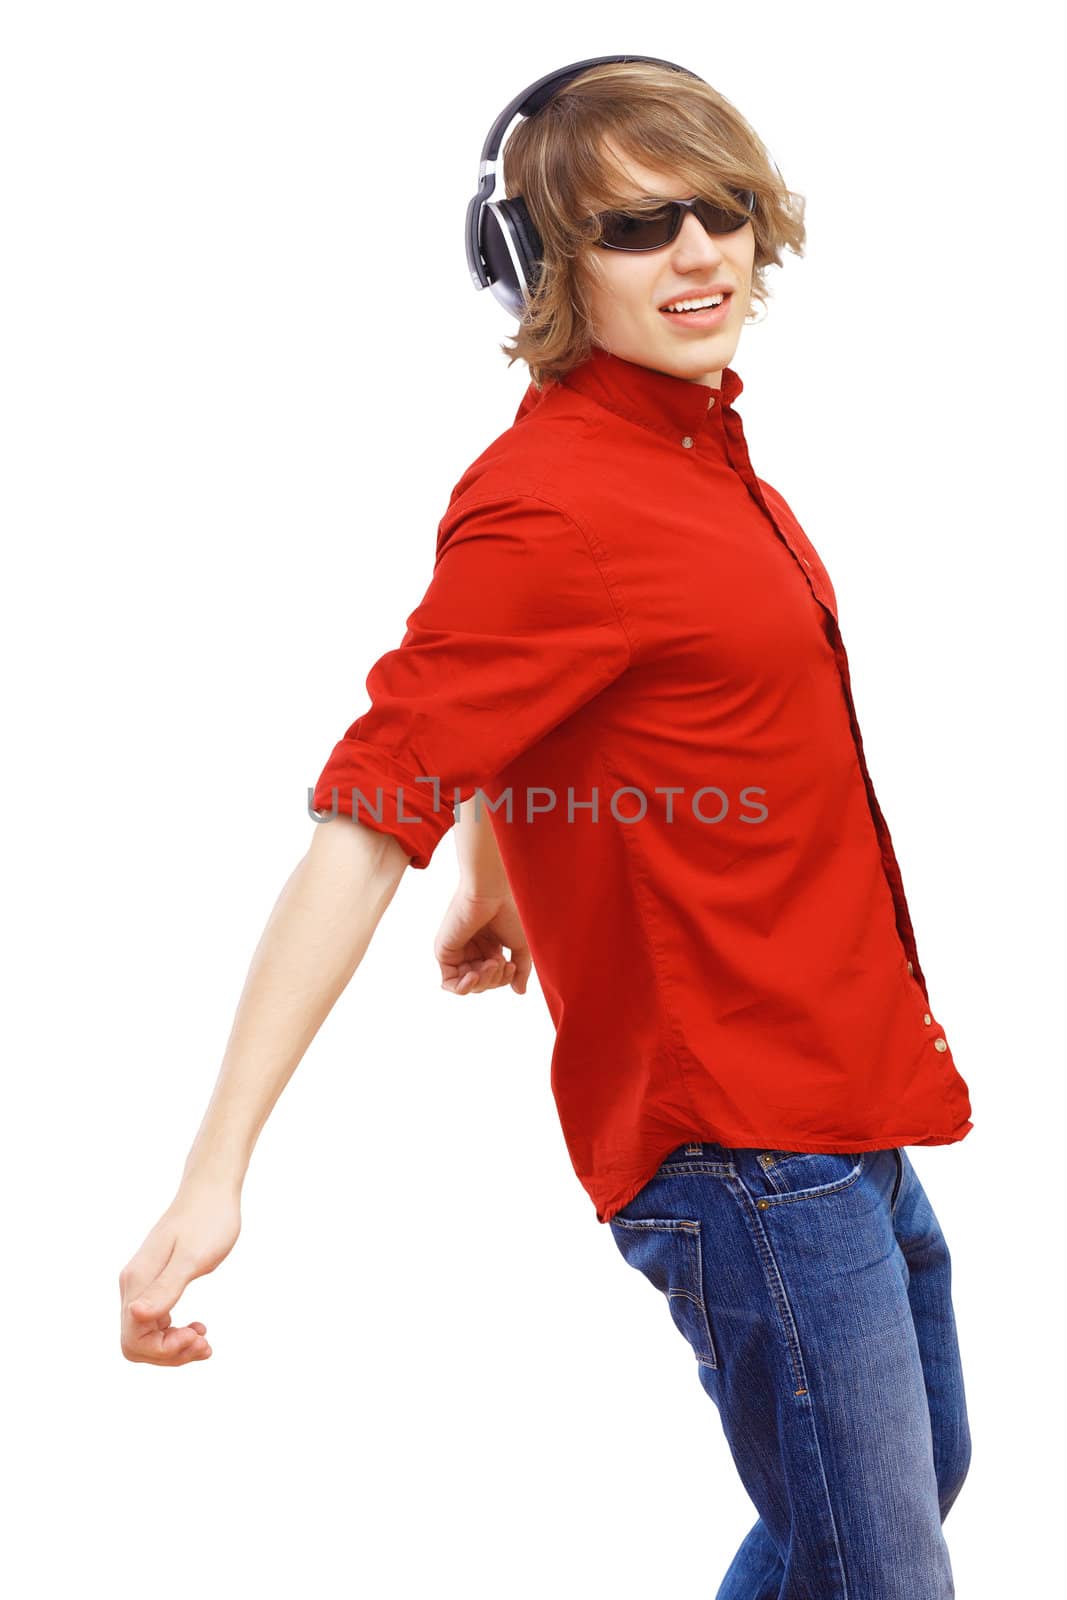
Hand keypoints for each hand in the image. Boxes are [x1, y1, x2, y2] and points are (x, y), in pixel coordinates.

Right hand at [118, 1177, 241, 1364]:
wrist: (212, 1190)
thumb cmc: (209, 1220)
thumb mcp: (193, 1258)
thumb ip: (166, 1287)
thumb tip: (136, 1316)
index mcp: (138, 1282)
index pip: (134, 1339)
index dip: (164, 1350)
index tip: (196, 1336)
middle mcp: (133, 1285)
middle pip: (135, 1344)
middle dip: (168, 1353)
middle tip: (205, 1343)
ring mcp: (142, 1284)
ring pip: (144, 1336)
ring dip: (173, 1347)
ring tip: (205, 1340)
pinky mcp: (155, 1281)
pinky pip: (154, 1322)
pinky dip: (173, 1334)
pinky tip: (197, 1328)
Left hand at [435, 884, 531, 995]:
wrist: (492, 892)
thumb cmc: (509, 911)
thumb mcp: (520, 946)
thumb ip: (520, 970)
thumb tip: (519, 992)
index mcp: (489, 946)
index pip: (494, 977)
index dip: (504, 979)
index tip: (512, 964)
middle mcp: (472, 948)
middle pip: (482, 984)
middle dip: (494, 980)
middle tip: (501, 962)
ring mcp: (457, 951)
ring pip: (467, 985)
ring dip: (483, 982)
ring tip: (491, 963)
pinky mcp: (444, 951)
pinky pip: (450, 983)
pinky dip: (463, 987)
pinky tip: (474, 976)